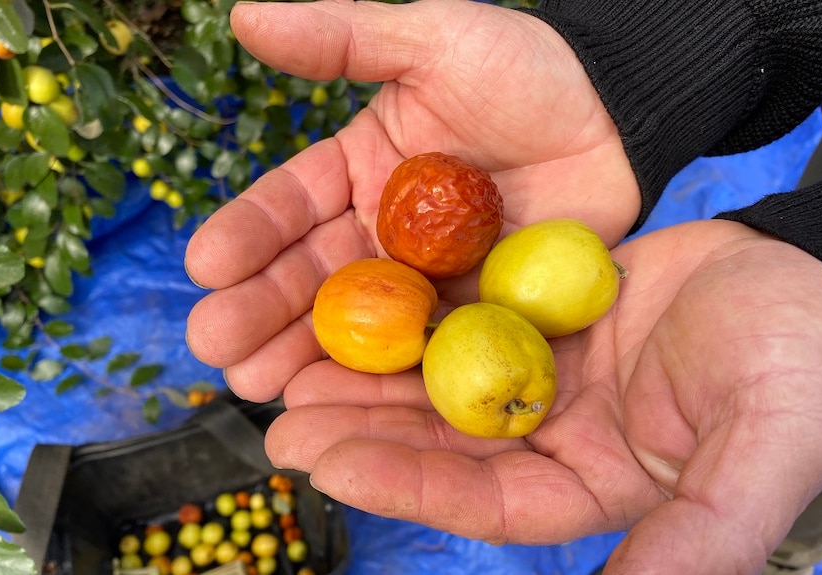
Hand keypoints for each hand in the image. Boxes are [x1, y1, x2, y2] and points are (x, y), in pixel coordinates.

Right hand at [185, 0, 638, 388]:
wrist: (617, 120)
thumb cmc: (527, 72)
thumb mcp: (433, 38)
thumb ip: (343, 36)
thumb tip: (245, 15)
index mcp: (358, 171)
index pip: (289, 205)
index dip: (246, 234)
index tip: (204, 266)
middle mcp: (380, 232)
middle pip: (308, 277)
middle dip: (258, 311)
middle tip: (216, 348)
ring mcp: (423, 282)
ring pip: (354, 325)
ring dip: (301, 356)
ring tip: (255, 387)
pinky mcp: (469, 316)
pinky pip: (419, 351)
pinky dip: (380, 379)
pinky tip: (339, 403)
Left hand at [262, 220, 821, 573]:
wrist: (818, 281)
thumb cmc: (808, 368)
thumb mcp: (760, 451)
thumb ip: (696, 536)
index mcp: (596, 484)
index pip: (487, 499)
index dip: (409, 483)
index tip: (331, 465)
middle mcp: (559, 435)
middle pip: (447, 442)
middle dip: (365, 433)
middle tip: (283, 421)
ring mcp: (548, 372)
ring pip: (444, 379)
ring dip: (374, 376)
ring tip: (296, 368)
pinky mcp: (545, 314)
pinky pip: (469, 312)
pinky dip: (418, 311)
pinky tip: (365, 300)